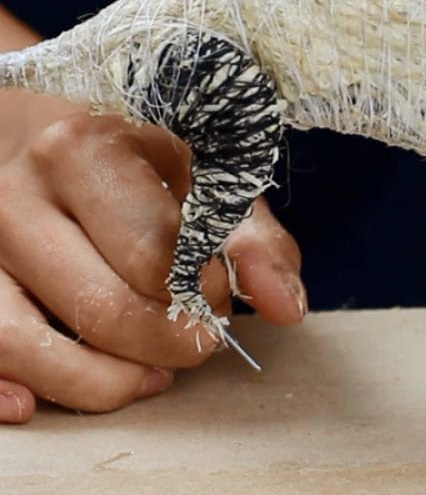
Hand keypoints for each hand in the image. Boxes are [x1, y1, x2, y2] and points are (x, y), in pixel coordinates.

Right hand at [0, 97, 305, 423]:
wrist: (34, 140)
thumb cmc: (134, 168)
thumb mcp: (205, 183)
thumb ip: (255, 244)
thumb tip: (286, 306)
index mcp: (85, 150)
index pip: (156, 251)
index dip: (202, 292)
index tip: (219, 292)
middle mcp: (15, 194)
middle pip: (101, 305)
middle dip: (169, 342)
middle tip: (198, 341)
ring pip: (25, 343)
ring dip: (103, 380)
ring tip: (149, 373)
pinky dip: (17, 390)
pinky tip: (49, 398)